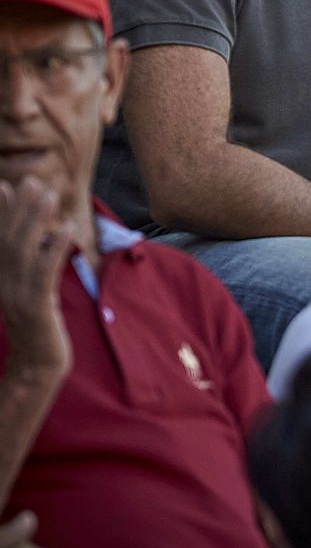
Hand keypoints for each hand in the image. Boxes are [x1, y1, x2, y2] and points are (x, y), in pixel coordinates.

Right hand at [0, 178, 71, 377]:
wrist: (37, 366)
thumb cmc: (39, 329)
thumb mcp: (32, 295)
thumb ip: (33, 268)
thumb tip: (41, 239)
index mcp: (1, 279)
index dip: (1, 213)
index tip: (4, 185)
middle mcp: (4, 283)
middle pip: (9, 240)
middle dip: (19, 208)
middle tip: (31, 181)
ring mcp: (18, 295)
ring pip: (25, 251)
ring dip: (36, 220)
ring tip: (49, 194)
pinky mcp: (37, 306)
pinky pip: (45, 272)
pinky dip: (54, 248)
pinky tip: (66, 229)